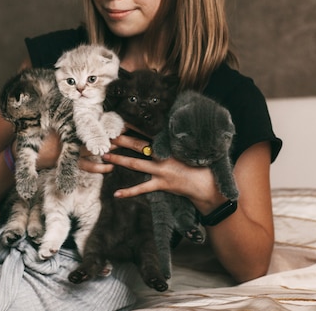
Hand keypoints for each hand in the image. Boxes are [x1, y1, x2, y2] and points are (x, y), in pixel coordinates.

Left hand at [102, 134, 225, 213]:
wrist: (209, 185)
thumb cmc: (201, 164)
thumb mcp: (191, 148)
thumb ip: (176, 142)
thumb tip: (166, 133)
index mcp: (170, 144)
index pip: (149, 132)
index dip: (134, 127)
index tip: (121, 122)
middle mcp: (164, 155)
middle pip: (138, 146)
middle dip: (121, 140)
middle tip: (107, 135)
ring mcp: (162, 170)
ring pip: (136, 164)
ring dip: (119, 160)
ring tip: (105, 157)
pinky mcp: (162, 184)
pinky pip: (142, 188)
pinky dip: (129, 192)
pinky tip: (116, 194)